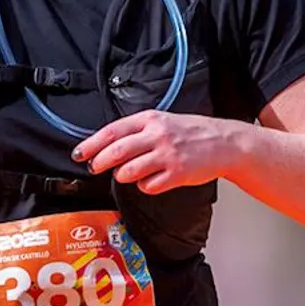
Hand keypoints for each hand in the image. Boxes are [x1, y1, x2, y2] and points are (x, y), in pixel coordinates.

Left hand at [72, 111, 244, 194]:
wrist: (224, 143)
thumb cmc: (192, 133)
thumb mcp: (163, 121)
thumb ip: (138, 130)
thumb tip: (107, 144)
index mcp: (151, 119)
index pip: (112, 131)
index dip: (92, 144)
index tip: (79, 153)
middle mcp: (157, 135)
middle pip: (116, 151)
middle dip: (99, 162)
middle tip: (94, 168)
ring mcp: (167, 155)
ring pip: (129, 171)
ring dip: (123, 176)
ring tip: (128, 174)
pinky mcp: (177, 174)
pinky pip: (149, 186)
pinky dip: (145, 186)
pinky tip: (152, 180)